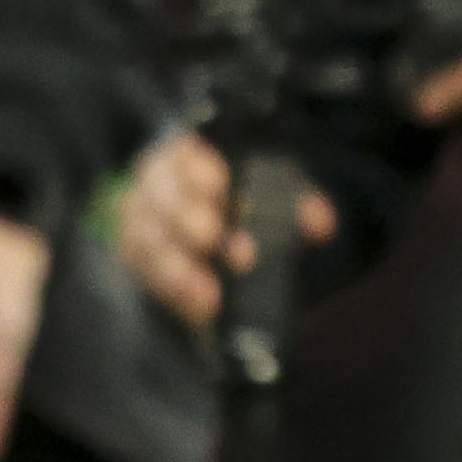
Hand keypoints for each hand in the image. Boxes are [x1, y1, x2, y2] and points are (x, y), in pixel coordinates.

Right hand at [115, 127, 340, 327]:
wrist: (216, 233)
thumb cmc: (245, 198)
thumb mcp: (276, 191)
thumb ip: (298, 201)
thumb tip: (322, 225)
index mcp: (188, 156)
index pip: (184, 154)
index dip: (197, 168)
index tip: (218, 185)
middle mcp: (155, 187)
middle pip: (161, 198)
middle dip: (187, 216)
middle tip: (212, 235)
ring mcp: (141, 225)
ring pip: (150, 242)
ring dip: (180, 267)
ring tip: (210, 292)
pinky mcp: (139, 262)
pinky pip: (149, 277)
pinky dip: (177, 292)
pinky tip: (201, 307)